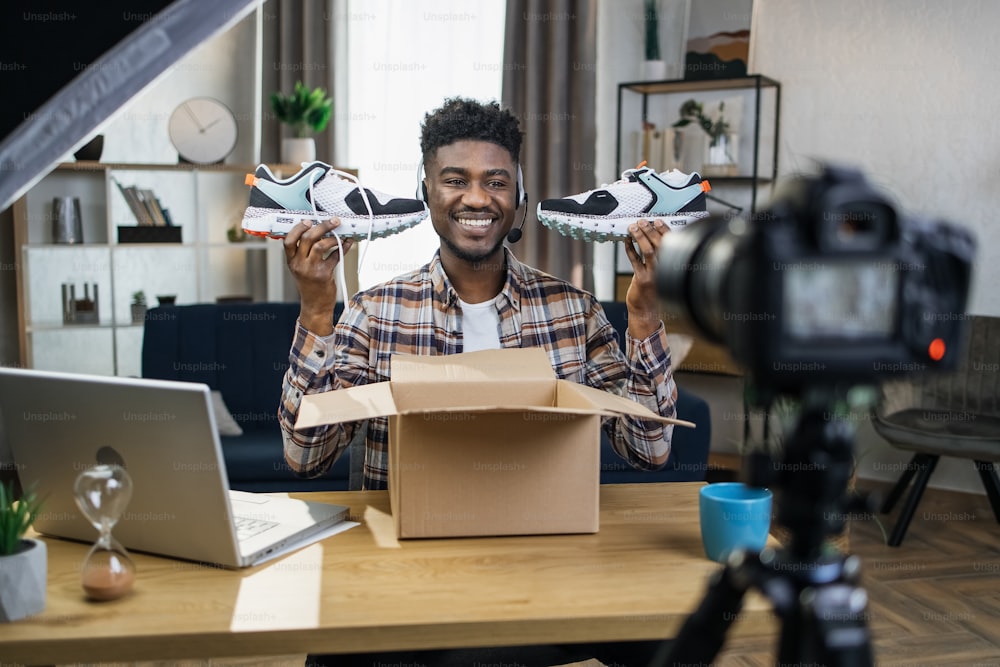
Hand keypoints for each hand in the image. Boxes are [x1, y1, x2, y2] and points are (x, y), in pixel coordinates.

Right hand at [284, 219, 353, 335]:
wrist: (315, 306)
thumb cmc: (310, 286)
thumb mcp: (300, 268)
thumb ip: (304, 253)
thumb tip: (318, 232)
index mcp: (291, 261)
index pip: (288, 240)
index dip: (297, 228)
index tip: (308, 220)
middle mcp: (299, 264)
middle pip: (307, 238)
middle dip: (321, 226)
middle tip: (333, 221)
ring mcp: (311, 269)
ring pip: (320, 245)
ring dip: (333, 236)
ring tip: (340, 233)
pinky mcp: (324, 274)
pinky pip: (335, 256)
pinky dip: (343, 247)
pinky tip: (347, 243)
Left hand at [623, 218, 667, 338]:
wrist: (647, 311)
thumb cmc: (652, 290)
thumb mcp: (660, 272)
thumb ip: (658, 257)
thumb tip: (651, 237)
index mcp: (671, 265)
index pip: (670, 244)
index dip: (664, 231)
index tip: (658, 221)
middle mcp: (665, 269)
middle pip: (660, 245)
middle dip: (651, 231)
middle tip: (643, 221)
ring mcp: (654, 275)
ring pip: (648, 251)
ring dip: (640, 237)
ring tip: (633, 227)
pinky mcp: (642, 280)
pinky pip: (635, 261)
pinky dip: (630, 249)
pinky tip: (627, 241)